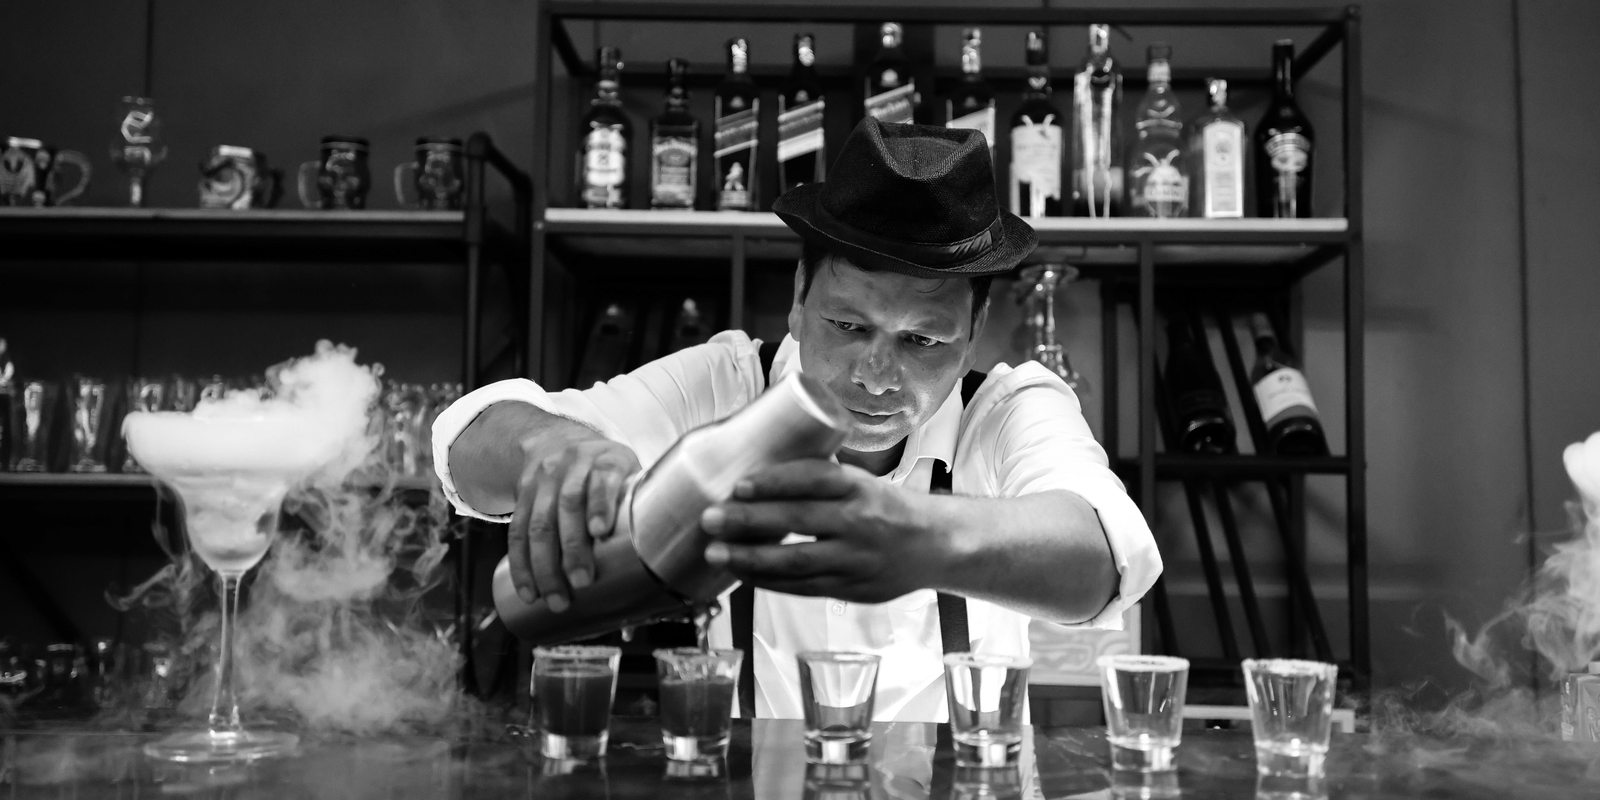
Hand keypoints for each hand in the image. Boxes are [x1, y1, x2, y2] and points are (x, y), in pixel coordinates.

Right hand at [507, 435, 639, 611]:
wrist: (556, 441)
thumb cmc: (605, 471)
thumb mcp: (628, 471)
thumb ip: (641, 504)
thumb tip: (669, 559)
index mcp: (605, 458)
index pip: (602, 477)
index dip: (600, 503)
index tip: (599, 531)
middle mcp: (571, 465)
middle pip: (567, 505)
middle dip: (572, 547)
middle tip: (581, 582)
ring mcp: (542, 480)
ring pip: (538, 523)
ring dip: (544, 565)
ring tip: (556, 598)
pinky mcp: (521, 496)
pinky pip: (517, 532)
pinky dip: (521, 565)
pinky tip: (529, 590)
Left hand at [698, 459, 949, 602]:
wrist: (934, 546)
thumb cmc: (885, 508)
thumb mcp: (861, 482)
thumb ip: (818, 478)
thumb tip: (759, 462)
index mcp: (858, 486)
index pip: (813, 479)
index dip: (775, 481)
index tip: (740, 484)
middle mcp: (858, 521)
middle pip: (798, 521)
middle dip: (749, 520)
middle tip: (710, 518)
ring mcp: (855, 558)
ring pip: (796, 561)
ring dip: (750, 558)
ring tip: (716, 552)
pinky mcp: (850, 588)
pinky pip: (802, 587)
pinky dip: (768, 581)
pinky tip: (741, 573)